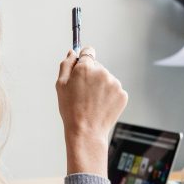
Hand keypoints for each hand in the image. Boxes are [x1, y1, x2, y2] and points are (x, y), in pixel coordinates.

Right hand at [56, 47, 128, 175]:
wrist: (86, 132)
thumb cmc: (70, 110)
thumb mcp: (61, 85)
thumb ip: (66, 65)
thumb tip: (72, 52)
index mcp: (86, 67)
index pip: (88, 51)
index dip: (84, 59)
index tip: (83, 66)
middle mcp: (102, 72)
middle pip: (97, 67)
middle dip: (91, 76)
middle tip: (83, 93)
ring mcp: (115, 83)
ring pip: (106, 79)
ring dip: (101, 86)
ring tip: (92, 102)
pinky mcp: (123, 94)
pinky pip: (114, 90)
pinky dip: (109, 96)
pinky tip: (100, 106)